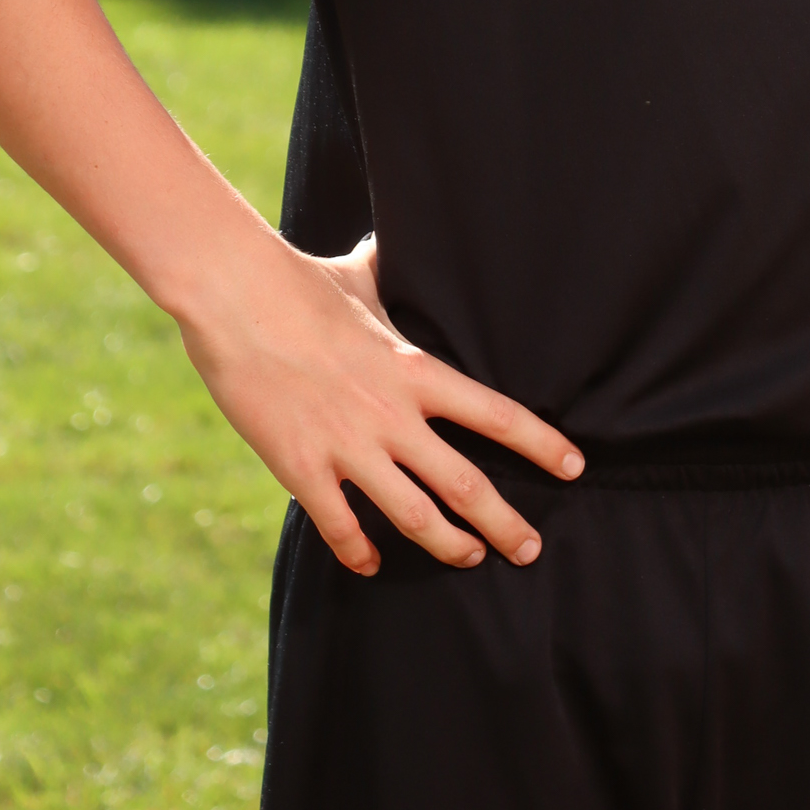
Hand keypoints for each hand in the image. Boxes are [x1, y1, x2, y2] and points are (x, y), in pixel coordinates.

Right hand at [176, 228, 583, 578]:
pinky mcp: (301, 468)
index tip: (574, 466)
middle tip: (530, 550)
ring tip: (469, 559)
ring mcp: (348, 447)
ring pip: (415, 517)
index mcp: (416, 370)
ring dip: (448, 546)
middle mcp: (392, 416)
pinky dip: (361, 552)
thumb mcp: (358, 276)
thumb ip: (385, 274)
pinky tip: (371, 563)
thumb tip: (390, 246)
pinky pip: (341, 527)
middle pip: (466, 485)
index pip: (499, 415)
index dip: (542, 446)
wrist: (235, 298)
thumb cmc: (298, 282)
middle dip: (505, 524)